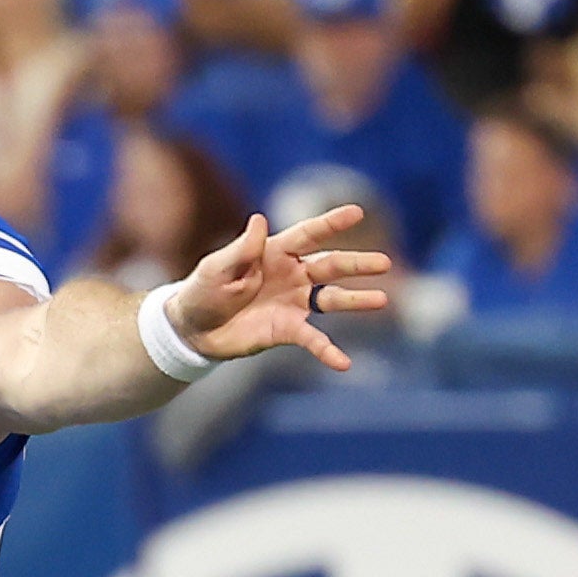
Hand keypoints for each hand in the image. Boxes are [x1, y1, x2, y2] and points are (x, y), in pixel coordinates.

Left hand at [167, 208, 390, 368]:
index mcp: (275, 252)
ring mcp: (293, 303)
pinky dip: (328, 351)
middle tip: (384, 263)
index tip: (357, 212)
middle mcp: (292, 274)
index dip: (331, 223)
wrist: (194, 329)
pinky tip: (344, 363)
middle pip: (330, 265)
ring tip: (382, 300)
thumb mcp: (216, 268)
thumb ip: (241, 248)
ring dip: (356, 300)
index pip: (309, 234)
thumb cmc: (203, 290)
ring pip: (332, 299)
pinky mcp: (288, 330)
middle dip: (356, 263)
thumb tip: (259, 220)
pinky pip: (313, 340)